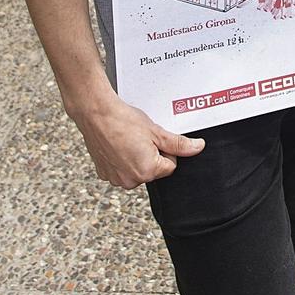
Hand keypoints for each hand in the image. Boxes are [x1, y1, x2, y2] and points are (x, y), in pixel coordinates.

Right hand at [70, 93, 204, 188]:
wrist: (96, 114)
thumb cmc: (124, 120)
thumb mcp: (156, 131)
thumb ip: (179, 143)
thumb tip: (197, 147)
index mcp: (147, 171)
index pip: (170, 165)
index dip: (165, 150)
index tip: (153, 138)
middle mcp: (131, 180)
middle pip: (154, 170)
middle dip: (151, 155)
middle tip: (140, 138)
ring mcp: (116, 179)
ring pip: (138, 170)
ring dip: (137, 157)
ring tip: (128, 140)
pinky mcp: (104, 174)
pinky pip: (122, 170)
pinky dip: (122, 159)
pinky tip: (118, 145)